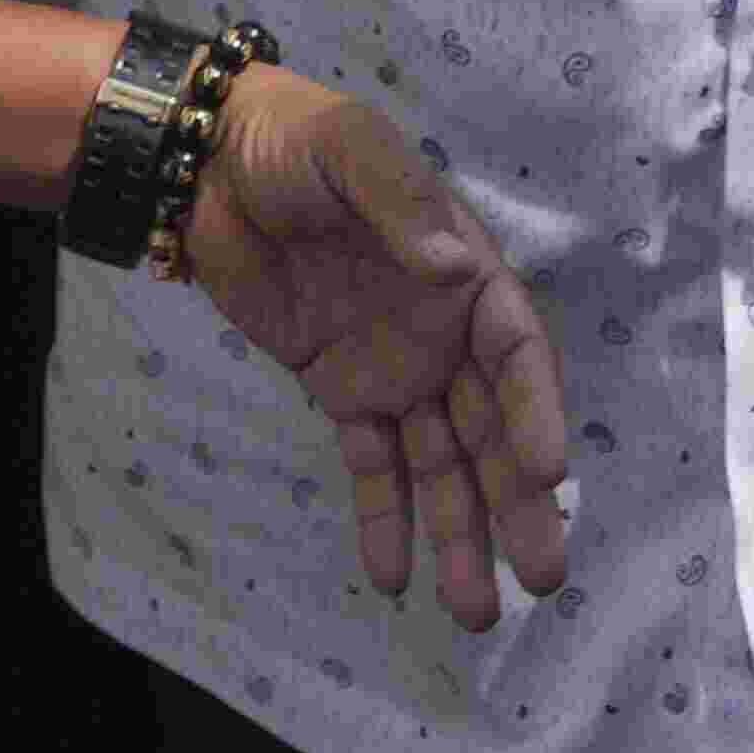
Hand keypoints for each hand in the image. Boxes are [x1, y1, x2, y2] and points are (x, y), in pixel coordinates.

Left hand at [175, 65, 573, 631]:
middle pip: (490, 428)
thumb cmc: (294, 140)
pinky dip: (385, 518)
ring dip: (459, 532)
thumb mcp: (350, 149)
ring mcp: (392, 365)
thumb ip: (399, 205)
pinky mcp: (338, 388)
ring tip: (475, 611)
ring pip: (439, 463)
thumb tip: (454, 268)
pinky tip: (394, 578)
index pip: (514, 352)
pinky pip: (372, 463)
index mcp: (461, 270)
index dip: (535, 411)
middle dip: (516, 504)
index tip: (546, 472)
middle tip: (544, 578)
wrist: (207, 161)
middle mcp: (440, 329)